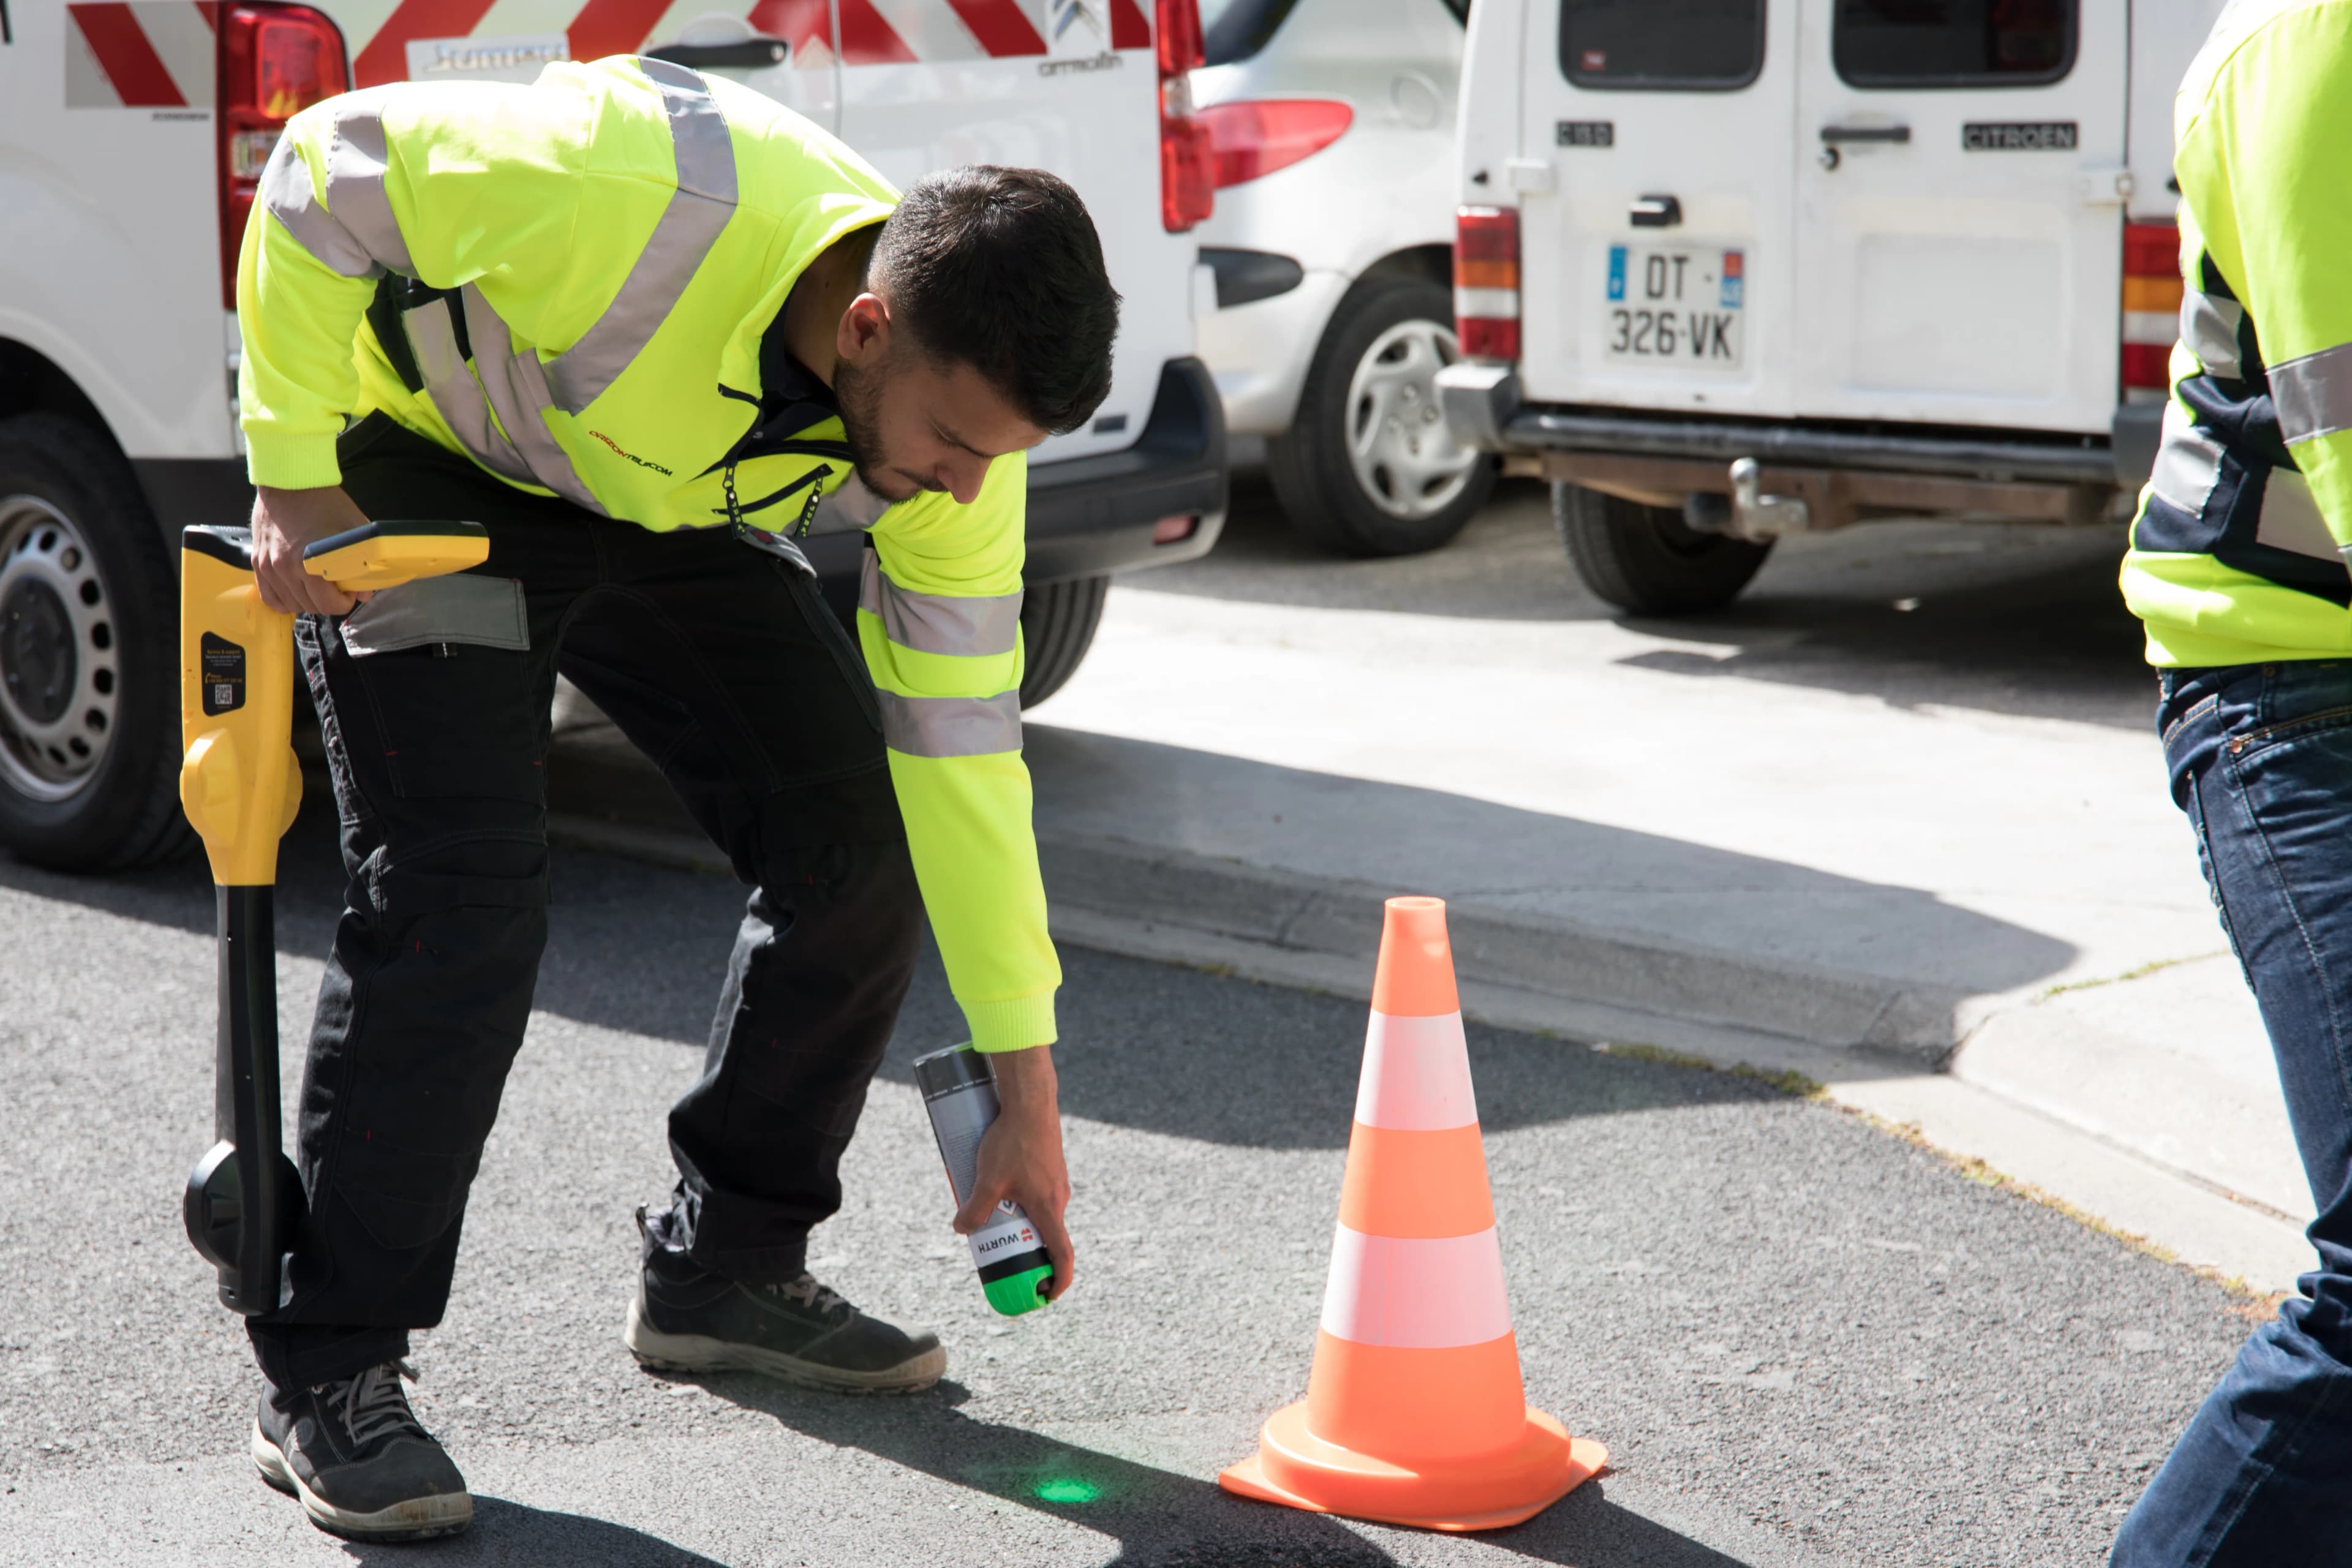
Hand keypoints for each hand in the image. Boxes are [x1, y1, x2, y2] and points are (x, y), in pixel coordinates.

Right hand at [252, 484, 372, 614]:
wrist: (289, 480)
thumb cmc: (325, 502)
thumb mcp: (354, 530)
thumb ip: (362, 564)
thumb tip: (364, 593)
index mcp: (309, 563)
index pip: (328, 604)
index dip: (344, 603)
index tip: (349, 593)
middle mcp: (284, 568)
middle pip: (309, 606)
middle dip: (327, 602)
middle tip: (336, 588)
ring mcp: (267, 566)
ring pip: (290, 604)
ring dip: (307, 601)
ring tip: (318, 587)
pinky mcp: (257, 561)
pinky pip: (268, 596)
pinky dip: (284, 600)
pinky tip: (297, 592)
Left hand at [954, 1044, 1074, 1301]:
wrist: (1029, 1101)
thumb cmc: (1013, 1140)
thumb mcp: (987, 1180)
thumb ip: (974, 1209)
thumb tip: (960, 1229)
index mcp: (1049, 1209)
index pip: (1062, 1254)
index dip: (1058, 1280)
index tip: (1047, 1295)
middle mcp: (1058, 1198)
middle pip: (1047, 1236)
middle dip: (1027, 1252)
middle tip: (1002, 1256)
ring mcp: (1056, 1181)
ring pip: (1039, 1212)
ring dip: (1020, 1221)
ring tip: (991, 1215)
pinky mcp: (1049, 1166)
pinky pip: (1037, 1193)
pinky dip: (1021, 1200)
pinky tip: (998, 1184)